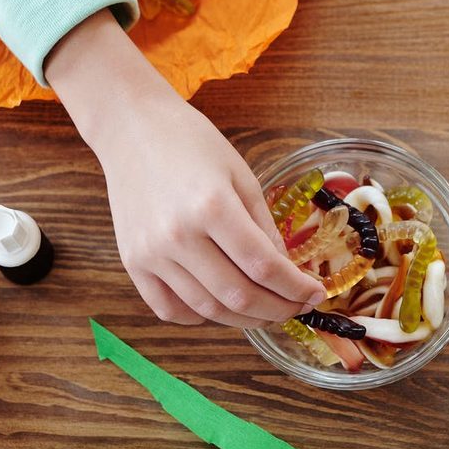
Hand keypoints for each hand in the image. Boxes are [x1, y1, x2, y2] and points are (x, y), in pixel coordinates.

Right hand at [46, 12, 324, 326]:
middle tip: (296, 308)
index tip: (316, 294)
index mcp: (213, 206)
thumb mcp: (242, 175)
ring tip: (267, 312)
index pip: (264, 266)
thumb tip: (285, 271)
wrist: (132, 129)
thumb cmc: (192, 143)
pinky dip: (200, 317)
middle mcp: (179, 236)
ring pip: (206, 308)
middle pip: (238, 295)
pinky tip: (222, 307)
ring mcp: (151, 253)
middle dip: (277, 309)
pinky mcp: (132, 262)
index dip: (295, 287)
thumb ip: (264, 227)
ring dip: (244, 319)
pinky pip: (169, 308)